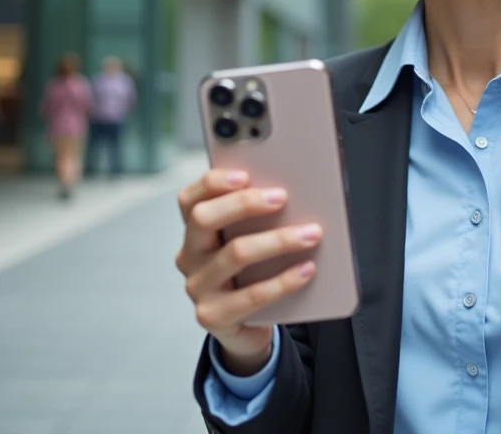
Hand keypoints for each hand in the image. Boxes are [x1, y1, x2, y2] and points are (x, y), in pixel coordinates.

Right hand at [176, 168, 320, 375]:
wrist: (247, 326)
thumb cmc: (252, 274)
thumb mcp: (250, 241)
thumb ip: (258, 218)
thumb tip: (296, 192)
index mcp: (195, 232)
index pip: (189, 199)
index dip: (213, 183)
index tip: (246, 174)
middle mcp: (189, 257)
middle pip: (203, 219)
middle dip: (244, 203)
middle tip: (282, 197)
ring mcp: (198, 288)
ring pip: (235, 254)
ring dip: (278, 240)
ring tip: (311, 233)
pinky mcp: (214, 316)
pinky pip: (253, 295)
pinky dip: (285, 280)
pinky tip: (307, 269)